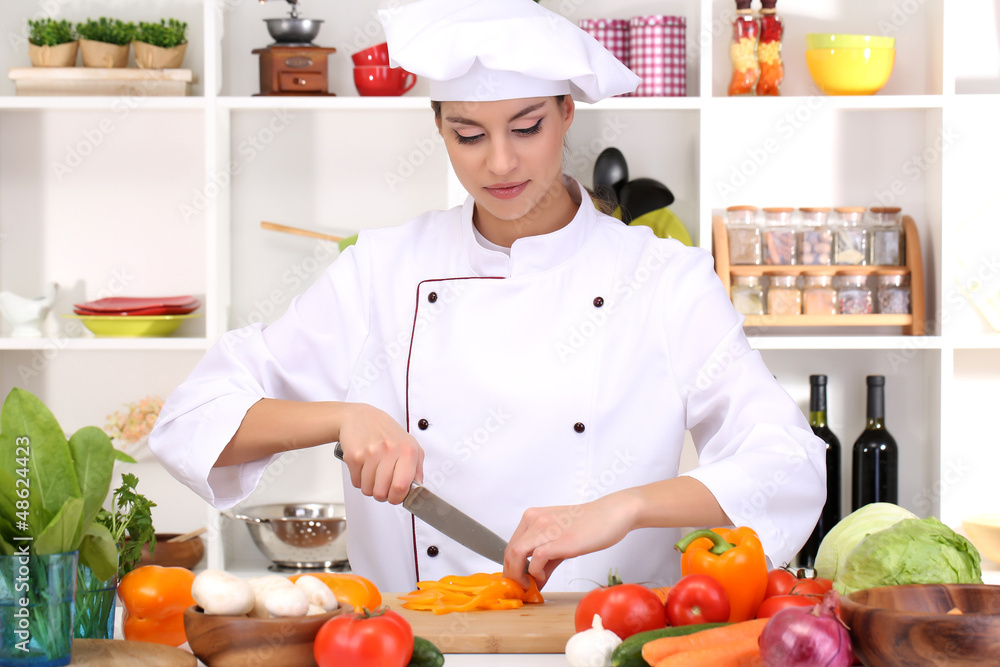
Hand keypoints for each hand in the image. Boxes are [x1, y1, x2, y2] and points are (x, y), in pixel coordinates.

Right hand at [337, 403, 422, 504]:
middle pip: (382, 493)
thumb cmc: (386, 432)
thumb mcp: (410, 445)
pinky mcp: (354, 456)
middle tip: (383, 485)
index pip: (401, 487)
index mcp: (407, 451)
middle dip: (382, 495)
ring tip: (373, 473)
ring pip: (368, 490)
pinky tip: (364, 467)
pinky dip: (359, 479)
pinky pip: (356, 482)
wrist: (361, 417)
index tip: (396, 496)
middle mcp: (390, 451)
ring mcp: (371, 453)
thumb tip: (418, 489)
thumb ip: (417, 469)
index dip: (397, 498)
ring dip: (370, 486)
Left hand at [503, 492, 636, 589]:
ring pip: (515, 554)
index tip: (518, 582)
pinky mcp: (559, 540)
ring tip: (530, 587)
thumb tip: (536, 580)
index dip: (511, 568)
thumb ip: (546, 559)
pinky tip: (544, 578)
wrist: (611, 514)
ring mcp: (545, 528)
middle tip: (523, 589)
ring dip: (518, 576)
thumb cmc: (590, 525)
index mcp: (532, 517)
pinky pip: (535, 558)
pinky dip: (535, 573)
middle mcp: (535, 520)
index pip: (510, 546)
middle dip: (512, 575)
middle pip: (509, 552)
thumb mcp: (561, 540)